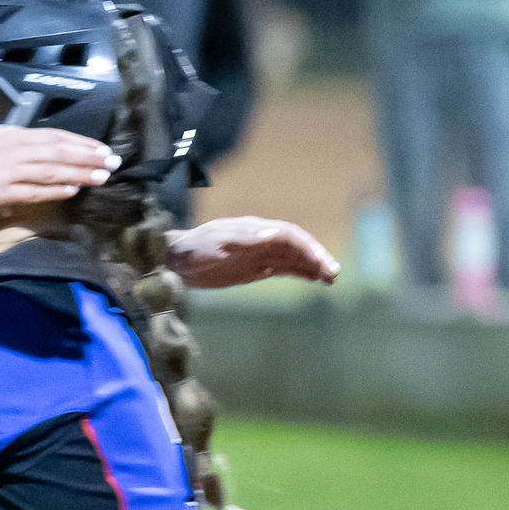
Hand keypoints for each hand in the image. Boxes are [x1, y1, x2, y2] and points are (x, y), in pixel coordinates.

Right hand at [0, 126, 118, 213]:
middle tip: (112, 161)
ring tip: (101, 176)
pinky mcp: (0, 191)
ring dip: (79, 173)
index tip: (101, 148)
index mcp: (14, 135)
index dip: (81, 142)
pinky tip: (73, 190)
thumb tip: (41, 148)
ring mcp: (8, 171)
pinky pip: (34, 190)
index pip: (56, 137)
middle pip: (60, 152)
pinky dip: (55, 189)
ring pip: (52, 170)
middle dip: (89, 157)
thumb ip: (17, 143)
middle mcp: (15, 149)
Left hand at [166, 217, 339, 289]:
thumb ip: (244, 239)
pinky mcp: (255, 268)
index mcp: (254, 230)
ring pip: (293, 258)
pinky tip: (314, 280)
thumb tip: (273, 233)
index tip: (319, 263)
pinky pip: (283, 268)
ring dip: (313, 266)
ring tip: (331, 279)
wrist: (175, 261)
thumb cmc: (193, 249)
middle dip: (316, 258)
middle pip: (296, 246)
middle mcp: (261, 239)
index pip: (288, 236)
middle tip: (333, 273)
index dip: (306, 248)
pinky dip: (300, 272)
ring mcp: (260, 254)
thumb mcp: (216, 243)